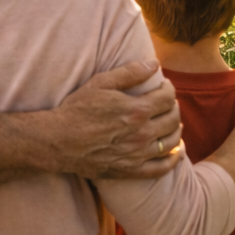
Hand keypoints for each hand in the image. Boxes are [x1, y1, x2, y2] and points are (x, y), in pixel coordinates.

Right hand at [45, 61, 183, 179]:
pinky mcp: (130, 170)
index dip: (169, 89)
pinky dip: (172, 160)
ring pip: (171, 142)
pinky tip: (176, 152)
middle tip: (167, 103)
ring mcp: (137, 155)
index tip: (164, 86)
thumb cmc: (77, 109)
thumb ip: (130, 72)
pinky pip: (160, 169)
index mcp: (137, 110)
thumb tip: (154, 64)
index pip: (167, 97)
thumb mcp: (101, 83)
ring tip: (173, 123)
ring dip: (176, 130)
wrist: (58, 141)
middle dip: (173, 107)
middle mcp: (141, 134)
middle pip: (172, 119)